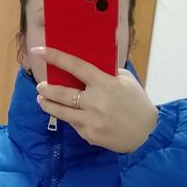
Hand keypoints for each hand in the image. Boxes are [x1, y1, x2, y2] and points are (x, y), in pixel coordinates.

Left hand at [30, 46, 157, 153]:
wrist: (146, 133)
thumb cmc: (137, 102)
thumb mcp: (126, 81)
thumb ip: (107, 73)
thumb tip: (87, 65)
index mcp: (105, 83)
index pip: (76, 66)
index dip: (55, 57)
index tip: (39, 51)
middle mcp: (95, 101)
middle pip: (62, 93)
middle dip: (47, 89)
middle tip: (41, 86)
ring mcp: (91, 120)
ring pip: (61, 112)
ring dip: (48, 105)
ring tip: (42, 99)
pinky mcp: (89, 135)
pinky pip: (74, 124)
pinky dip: (69, 118)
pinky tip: (69, 114)